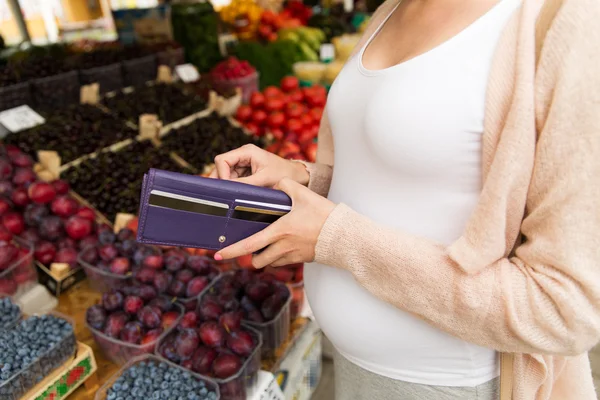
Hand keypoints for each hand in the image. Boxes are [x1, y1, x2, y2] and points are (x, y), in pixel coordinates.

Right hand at [209, 144, 308, 187]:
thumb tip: (227, 190)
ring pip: (226, 174)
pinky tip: (238, 194)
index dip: (221, 174)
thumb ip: (244, 184)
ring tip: (233, 195)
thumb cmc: (283, 174)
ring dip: (228, 185)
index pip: (222, 160)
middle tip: (224, 195)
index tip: (226, 188)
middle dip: (222, 180)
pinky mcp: (246, 171)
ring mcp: (244, 163)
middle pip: (221, 166)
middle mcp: (243, 155)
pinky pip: (233, 179)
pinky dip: (234, 187)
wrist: (297, 176)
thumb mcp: (263, 179)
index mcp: (247, 151)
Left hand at [215, 178, 335, 266]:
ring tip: (269, 244)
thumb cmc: (325, 215)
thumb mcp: (304, 194)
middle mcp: (283, 247)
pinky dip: (280, 257)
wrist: (345, 235)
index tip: (218, 255)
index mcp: (279, 232)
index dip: (232, 251)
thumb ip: (286, 185)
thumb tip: (276, 182)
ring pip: (270, 263)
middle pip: (257, 260)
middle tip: (250, 247)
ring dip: (266, 257)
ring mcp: (293, 256)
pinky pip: (284, 261)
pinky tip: (286, 245)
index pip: (249, 245)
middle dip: (250, 257)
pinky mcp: (303, 259)